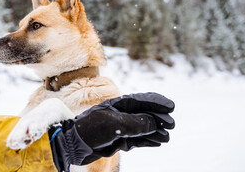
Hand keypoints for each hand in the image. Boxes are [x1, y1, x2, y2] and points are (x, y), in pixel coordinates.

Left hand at [48, 92, 174, 170]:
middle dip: (159, 118)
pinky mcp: (118, 139)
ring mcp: (120, 127)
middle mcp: (120, 114)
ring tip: (166, 136)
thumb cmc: (90, 129)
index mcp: (118, 104)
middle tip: (171, 124)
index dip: (157, 102)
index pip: (141, 100)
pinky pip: (136, 139)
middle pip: (144, 114)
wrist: (73, 144)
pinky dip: (147, 140)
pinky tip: (157, 142)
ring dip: (155, 131)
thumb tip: (153, 123)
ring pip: (142, 127)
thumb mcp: (113, 125)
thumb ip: (134, 123)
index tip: (171, 107)